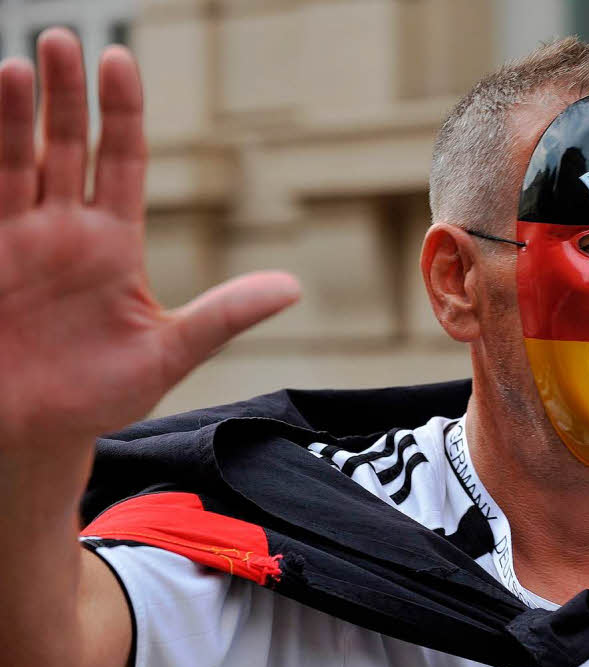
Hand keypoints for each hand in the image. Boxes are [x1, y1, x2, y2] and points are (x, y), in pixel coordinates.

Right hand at [0, 29, 299, 449]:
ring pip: (15, 161)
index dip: (118, 112)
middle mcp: (63, 230)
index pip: (119, 161)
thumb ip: (223, 316)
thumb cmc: (102, 396)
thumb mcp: (169, 353)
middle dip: (64, 95)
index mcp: (113, 243)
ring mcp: (15, 241)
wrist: (38, 436)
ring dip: (13, 114)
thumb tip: (292, 287)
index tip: (119, 61)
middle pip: (65, 146)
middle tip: (61, 39)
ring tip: (16, 62)